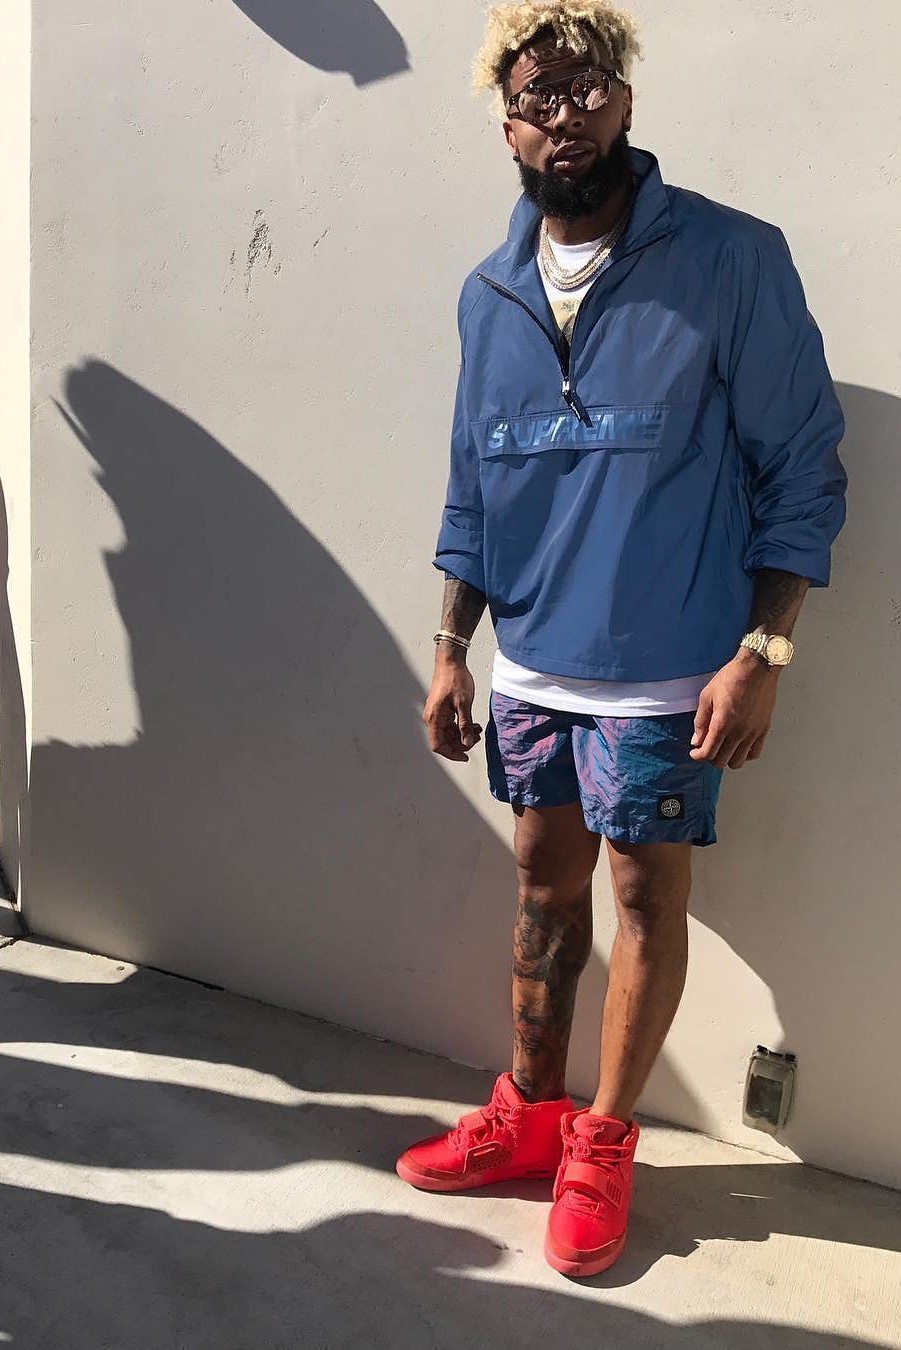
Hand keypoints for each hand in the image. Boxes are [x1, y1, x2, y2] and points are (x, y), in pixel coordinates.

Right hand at [422, 649, 482, 762]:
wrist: (450, 661)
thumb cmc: (455, 679)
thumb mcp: (464, 704)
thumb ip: (465, 726)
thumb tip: (467, 743)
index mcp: (434, 718)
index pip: (438, 745)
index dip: (452, 753)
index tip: (465, 756)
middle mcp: (432, 717)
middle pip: (443, 740)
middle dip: (460, 743)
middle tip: (476, 739)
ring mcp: (436, 713)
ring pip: (448, 733)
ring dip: (462, 735)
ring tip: (477, 730)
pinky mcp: (442, 709)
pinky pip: (450, 724)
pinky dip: (461, 727)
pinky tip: (473, 724)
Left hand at [690, 651, 779, 768]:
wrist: (757, 668)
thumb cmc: (731, 678)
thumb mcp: (707, 696)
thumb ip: (700, 721)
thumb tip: (696, 740)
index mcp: (722, 723)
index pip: (708, 752)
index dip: (698, 756)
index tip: (695, 753)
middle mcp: (739, 732)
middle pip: (722, 761)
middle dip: (711, 758)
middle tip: (708, 748)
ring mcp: (753, 732)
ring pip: (738, 761)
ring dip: (727, 758)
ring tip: (723, 748)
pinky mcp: (763, 729)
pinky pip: (755, 753)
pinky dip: (745, 755)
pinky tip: (739, 746)